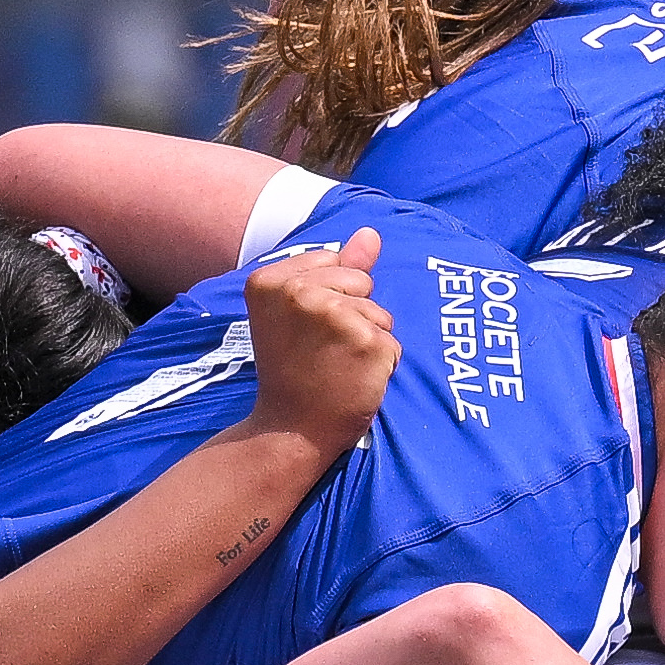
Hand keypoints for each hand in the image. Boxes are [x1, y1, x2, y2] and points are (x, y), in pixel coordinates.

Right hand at [238, 227, 396, 450]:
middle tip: (322, 352)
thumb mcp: (300, 313)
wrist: (289, 432)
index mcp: (271, 280)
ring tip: (337, 367)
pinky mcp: (369, 344)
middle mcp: (300, 293)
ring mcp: (336, 318)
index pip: (333, 263)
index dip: (329, 299)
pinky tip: (354, 381)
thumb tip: (371, 232)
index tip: (304, 333)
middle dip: (354, 315)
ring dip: (369, 341)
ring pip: (380, 314)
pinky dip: (382, 365)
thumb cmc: (294, 370)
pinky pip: (393, 344)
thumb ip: (338, 267)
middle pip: (361, 283)